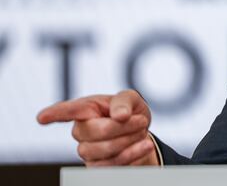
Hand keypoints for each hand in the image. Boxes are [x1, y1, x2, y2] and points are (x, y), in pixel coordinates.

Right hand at [37, 89, 158, 165]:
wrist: (141, 133)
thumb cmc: (130, 112)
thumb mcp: (131, 99)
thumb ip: (124, 101)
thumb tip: (119, 115)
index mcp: (85, 109)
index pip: (66, 111)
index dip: (54, 114)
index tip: (42, 117)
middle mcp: (80, 131)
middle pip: (96, 131)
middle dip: (124, 126)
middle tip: (141, 120)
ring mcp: (86, 151)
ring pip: (104, 150)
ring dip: (130, 140)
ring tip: (142, 131)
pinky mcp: (96, 167)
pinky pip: (112, 165)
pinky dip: (133, 154)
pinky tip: (144, 145)